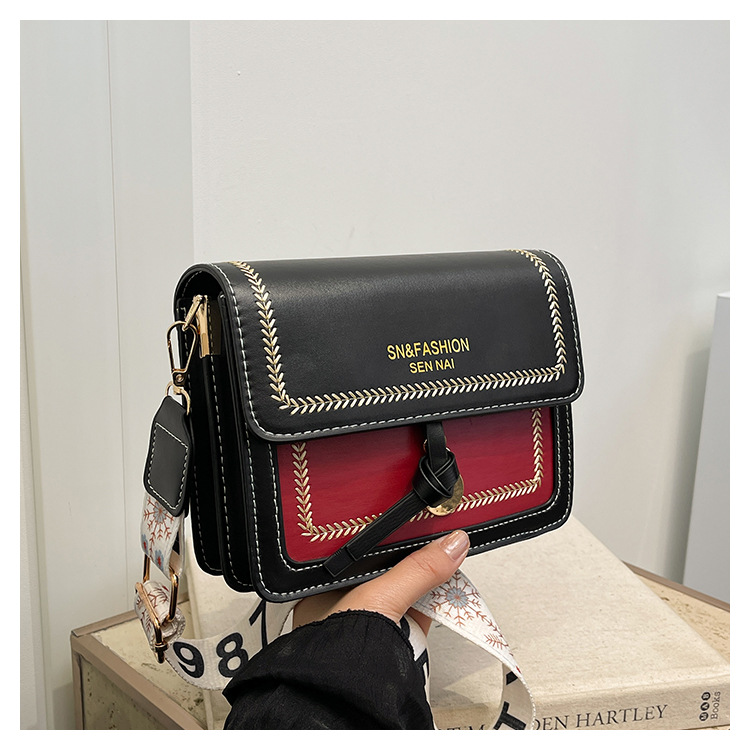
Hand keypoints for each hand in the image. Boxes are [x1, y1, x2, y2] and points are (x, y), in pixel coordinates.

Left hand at [293, 529, 469, 635]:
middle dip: (415, 552)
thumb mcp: (380, 597)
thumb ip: (417, 569)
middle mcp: (347, 600)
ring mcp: (374, 618)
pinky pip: (420, 607)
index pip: (363, 547)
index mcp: (328, 585)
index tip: (417, 517)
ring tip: (447, 552)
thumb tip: (452, 543)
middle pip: (389, 565)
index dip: (391, 533)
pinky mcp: (397, 635)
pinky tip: (450, 580)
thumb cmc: (343, 652)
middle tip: (439, 532)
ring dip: (428, 574)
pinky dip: (435, 597)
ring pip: (407, 585)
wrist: (351, 703)